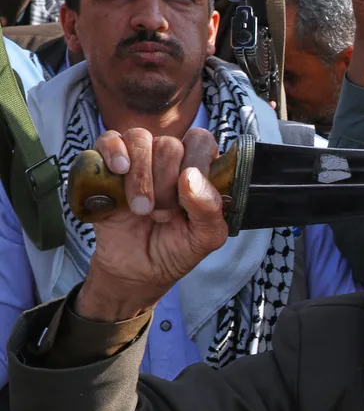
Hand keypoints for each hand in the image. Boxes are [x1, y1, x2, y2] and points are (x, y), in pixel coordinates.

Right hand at [76, 128, 227, 322]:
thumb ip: (210, 209)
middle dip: (166, 185)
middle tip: (162, 215)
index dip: (195, 165)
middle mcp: (170, 157)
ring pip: (139, 139)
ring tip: (141, 209)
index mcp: (199, 168)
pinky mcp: (106, 166)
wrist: (135, 271)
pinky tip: (119, 170)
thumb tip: (191, 177)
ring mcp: (138, 159)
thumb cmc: (176, 249)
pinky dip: (113, 151)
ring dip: (141, 176)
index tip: (186, 200)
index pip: (200, 141)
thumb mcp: (205, 238)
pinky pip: (108, 139)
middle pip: (169, 144)